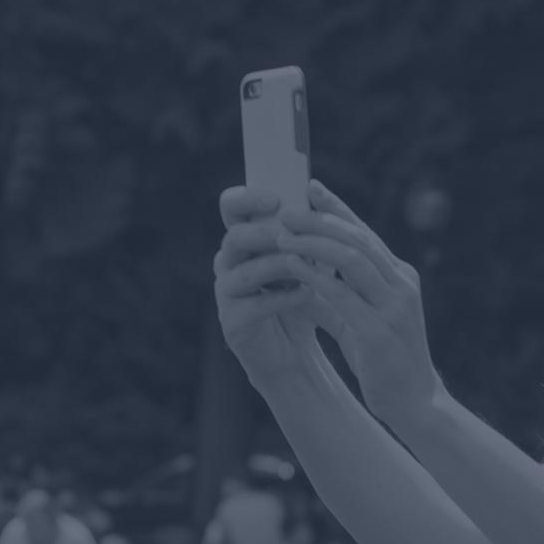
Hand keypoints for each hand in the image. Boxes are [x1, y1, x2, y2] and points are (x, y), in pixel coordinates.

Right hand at [213, 186, 329, 387]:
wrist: (296, 351)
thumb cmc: (302, 296)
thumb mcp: (310, 259)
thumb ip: (308, 231)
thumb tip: (318, 191)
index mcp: (243, 239)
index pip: (231, 207)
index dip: (247, 198)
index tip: (276, 199)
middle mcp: (228, 262)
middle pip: (235, 237)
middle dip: (265, 233)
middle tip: (291, 234)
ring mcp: (226, 293)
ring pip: (244, 271)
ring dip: (278, 265)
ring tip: (308, 266)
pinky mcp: (233, 323)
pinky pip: (254, 305)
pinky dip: (282, 298)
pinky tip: (306, 294)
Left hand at [276, 181, 442, 425]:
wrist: (415, 403)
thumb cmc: (386, 362)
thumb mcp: (359, 323)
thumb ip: (335, 298)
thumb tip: (301, 277)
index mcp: (400, 277)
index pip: (365, 232)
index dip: (337, 208)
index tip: (310, 187)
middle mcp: (401, 285)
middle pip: (357, 238)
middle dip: (320, 219)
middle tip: (287, 209)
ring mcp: (393, 307)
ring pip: (351, 258)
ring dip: (313, 242)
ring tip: (282, 234)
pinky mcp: (378, 331)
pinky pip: (341, 294)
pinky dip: (314, 275)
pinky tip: (291, 266)